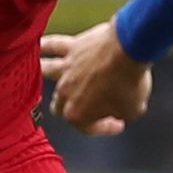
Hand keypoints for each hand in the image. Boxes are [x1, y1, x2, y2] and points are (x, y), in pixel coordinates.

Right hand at [39, 19, 152, 135]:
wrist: (130, 50)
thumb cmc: (131, 82)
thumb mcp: (133, 110)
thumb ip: (120, 114)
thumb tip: (118, 110)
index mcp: (78, 115)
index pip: (88, 127)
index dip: (105, 127)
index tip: (120, 123)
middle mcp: (66, 93)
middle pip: (61, 106)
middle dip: (73, 108)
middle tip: (88, 107)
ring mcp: (66, 69)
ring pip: (47, 74)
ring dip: (45, 76)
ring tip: (42, 74)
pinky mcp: (72, 48)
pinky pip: (53, 46)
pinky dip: (46, 46)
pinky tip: (40, 44)